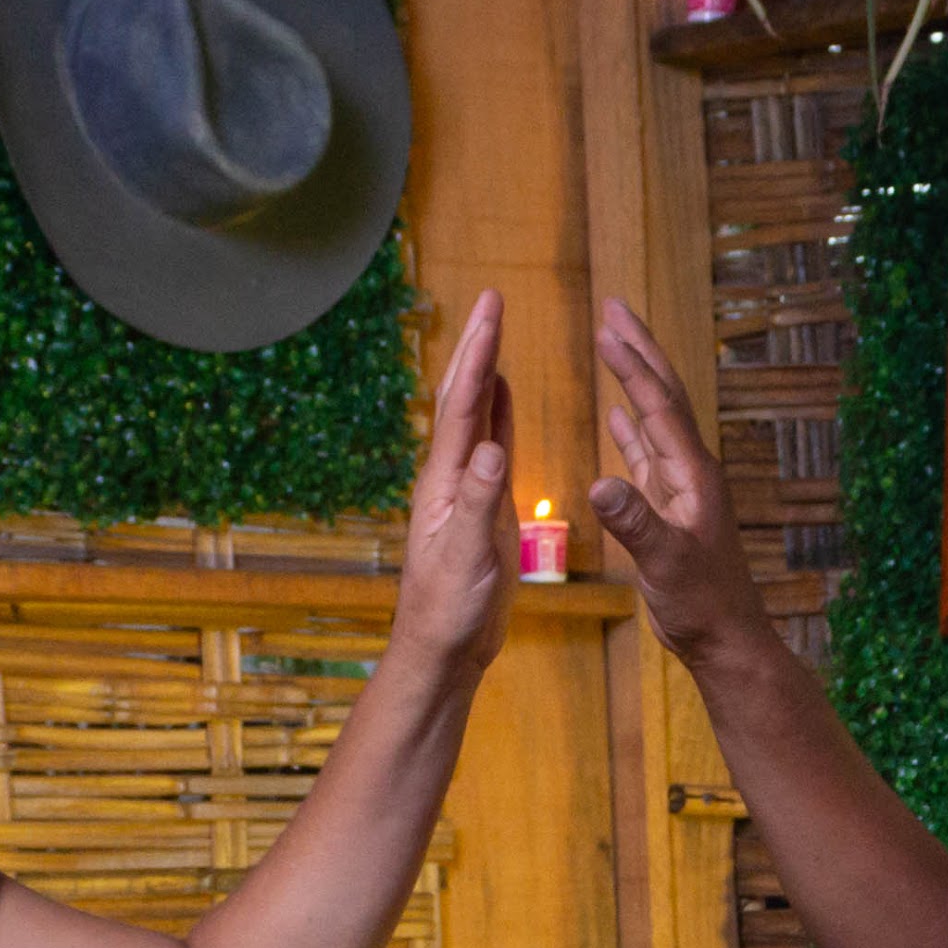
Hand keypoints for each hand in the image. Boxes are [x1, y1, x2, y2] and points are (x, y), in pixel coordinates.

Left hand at [387, 289, 513, 677]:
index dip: (477, 356)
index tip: (491, 310)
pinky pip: (492, 445)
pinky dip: (500, 412)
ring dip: (486, 371)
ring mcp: (466, 488)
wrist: (443, 648)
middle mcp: (451, 476)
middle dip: (477, 346)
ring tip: (493, 329)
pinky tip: (503, 394)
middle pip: (464, 398)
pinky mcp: (484, 505)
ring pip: (476, 415)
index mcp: (445, 483)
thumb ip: (477, 503)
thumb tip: (490, 448)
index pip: (462, 407)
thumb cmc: (449, 610)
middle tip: (491, 298)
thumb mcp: (466, 557)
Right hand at [584, 298, 765, 662]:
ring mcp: (682, 487)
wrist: (725, 638)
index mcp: (693, 474)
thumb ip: (635, 522)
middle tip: (614, 309)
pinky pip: (648, 454)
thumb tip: (598, 483)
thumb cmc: (701, 604)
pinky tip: (619, 415)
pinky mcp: (670, 508)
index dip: (632, 365)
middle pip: (664, 395)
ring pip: (656, 418)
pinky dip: (631, 427)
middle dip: (639, 350)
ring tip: (615, 343)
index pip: (659, 405)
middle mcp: (691, 471)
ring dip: (635, 379)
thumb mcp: (665, 563)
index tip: (606, 326)